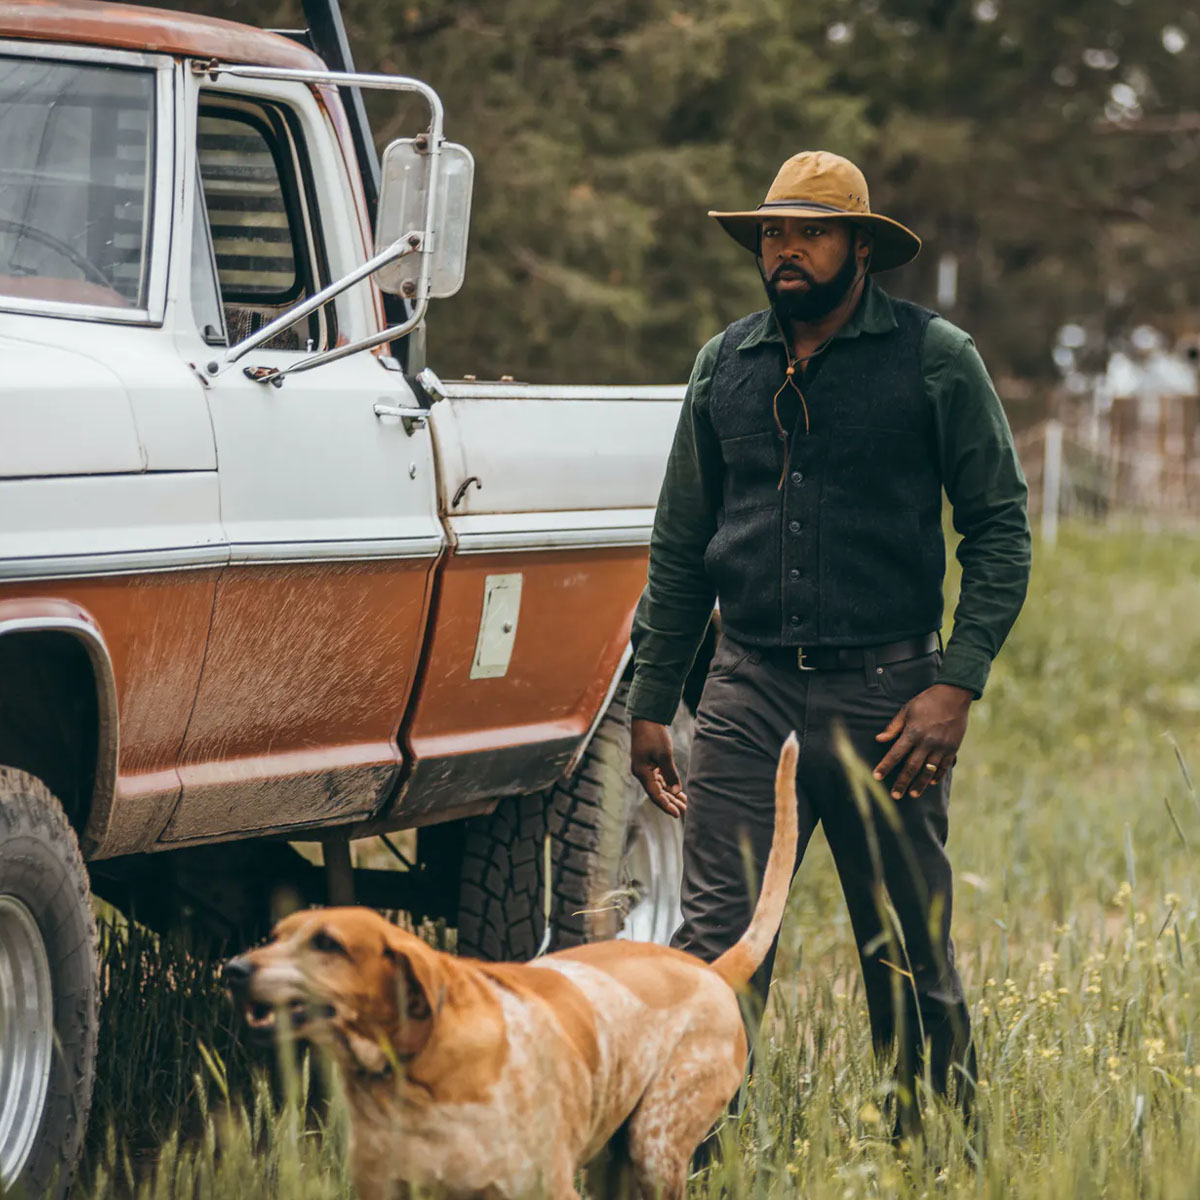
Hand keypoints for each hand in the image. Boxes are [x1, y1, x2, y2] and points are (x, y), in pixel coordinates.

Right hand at [630, 718, 686, 817]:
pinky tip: (678, 792)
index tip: (677, 815)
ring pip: (659, 787)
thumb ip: (670, 774)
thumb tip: (676, 791)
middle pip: (657, 793)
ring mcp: (644, 769)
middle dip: (671, 803)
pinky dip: (668, 786)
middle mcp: (641, 773)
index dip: (666, 806)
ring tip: (685, 804)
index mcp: (642, 772)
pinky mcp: (649, 764)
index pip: (655, 795)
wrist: (647, 718)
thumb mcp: (664, 755)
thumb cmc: (654, 735)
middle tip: (685, 812)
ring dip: (671, 795)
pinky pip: (659, 780)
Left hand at [873, 683, 972, 799]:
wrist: (953, 696)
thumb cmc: (926, 701)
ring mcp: (941, 746)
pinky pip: (944, 766)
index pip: (896, 753)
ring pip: (929, 770)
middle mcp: (927, 742)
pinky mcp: (953, 748)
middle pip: (912, 767)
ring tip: (912, 794)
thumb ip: (893, 727)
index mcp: (913, 732)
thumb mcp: (906, 710)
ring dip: (920, 784)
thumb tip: (879, 740)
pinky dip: (937, 776)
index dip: (885, 766)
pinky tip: (930, 783)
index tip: (876, 776)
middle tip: (895, 796)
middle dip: (902, 782)